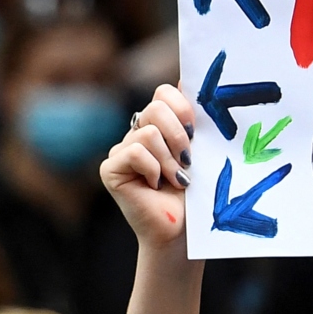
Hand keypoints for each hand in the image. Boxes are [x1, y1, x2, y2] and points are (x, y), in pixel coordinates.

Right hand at [101, 85, 195, 248]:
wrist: (183, 233)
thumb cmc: (196, 197)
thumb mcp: (202, 153)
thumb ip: (194, 121)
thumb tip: (189, 80)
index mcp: (160, 126)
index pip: (164, 93)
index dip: (182, 106)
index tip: (197, 131)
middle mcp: (138, 134)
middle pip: (156, 107)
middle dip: (179, 134)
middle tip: (189, 160)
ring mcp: (121, 151)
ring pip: (148, 132)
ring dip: (169, 159)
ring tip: (177, 180)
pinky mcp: (111, 169)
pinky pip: (134, 151)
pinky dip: (153, 169)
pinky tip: (156, 186)